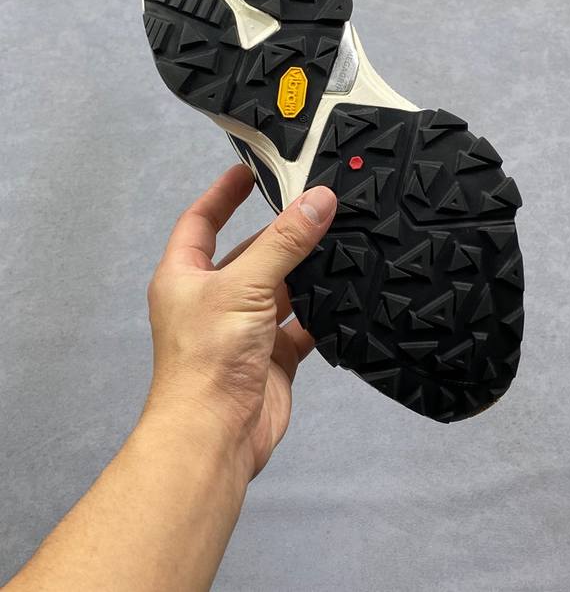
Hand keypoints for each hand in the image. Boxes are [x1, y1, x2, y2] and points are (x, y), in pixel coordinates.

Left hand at [144, 164, 336, 479]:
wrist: (216, 435)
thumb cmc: (209, 357)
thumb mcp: (245, 286)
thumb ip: (284, 242)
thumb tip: (319, 199)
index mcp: (186, 276)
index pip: (201, 221)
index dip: (223, 194)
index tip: (251, 170)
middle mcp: (213, 299)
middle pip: (250, 253)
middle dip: (281, 233)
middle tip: (317, 204)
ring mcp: (245, 328)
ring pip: (281, 287)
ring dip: (306, 271)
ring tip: (342, 240)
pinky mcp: (273, 355)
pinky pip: (302, 323)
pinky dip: (322, 311)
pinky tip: (347, 292)